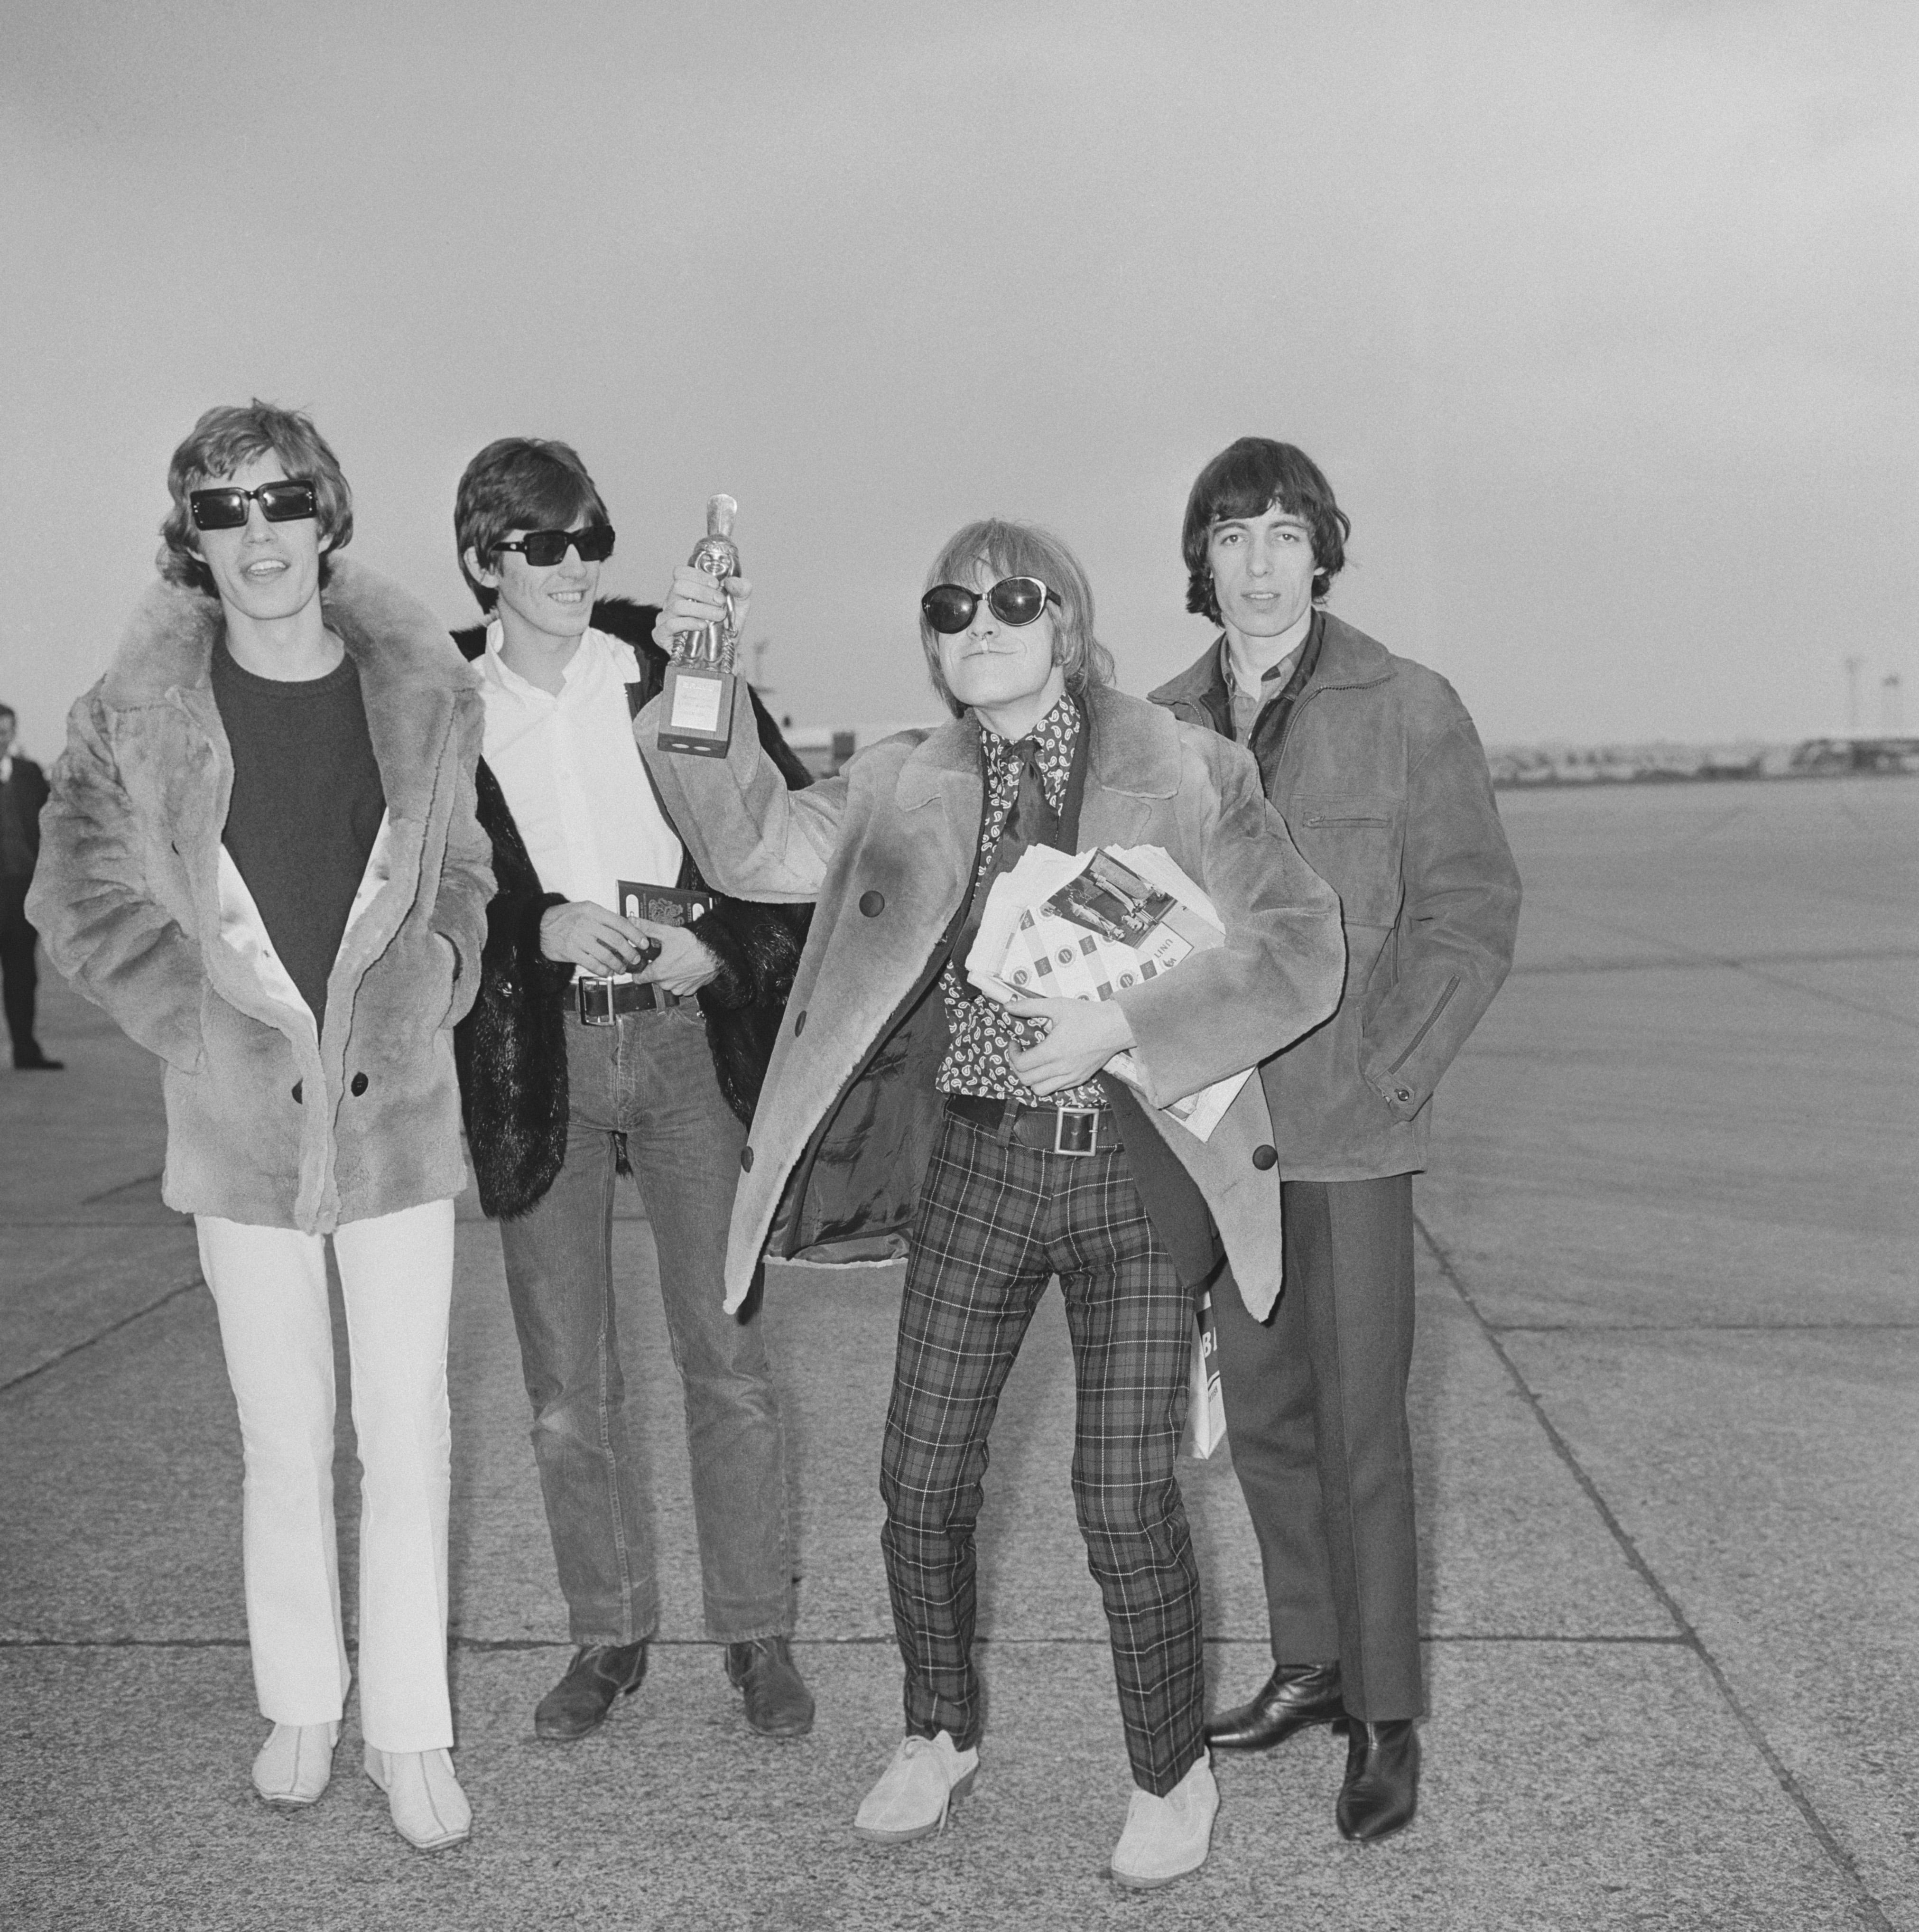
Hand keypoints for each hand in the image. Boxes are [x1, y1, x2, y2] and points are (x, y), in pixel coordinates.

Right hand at [539, 901, 653, 974]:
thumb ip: (603, 919)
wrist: (539, 925)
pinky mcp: (570, 951)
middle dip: (629, 952)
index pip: (620, 922)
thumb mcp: (584, 910)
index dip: (635, 934)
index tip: (643, 943)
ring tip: (621, 968)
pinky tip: (607, 972)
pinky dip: (603, 970)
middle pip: (616, 940)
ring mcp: (578, 938)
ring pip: (606, 954)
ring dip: (617, 964)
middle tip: (634, 959)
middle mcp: (586, 923)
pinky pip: (592, 964)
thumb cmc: (565, 918)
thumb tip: (626, 931)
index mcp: (592, 910)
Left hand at [629, 918, 721, 995]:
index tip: (641, 964)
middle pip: (654, 978)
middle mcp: (668, 983)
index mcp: (658, 972)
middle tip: (664, 956)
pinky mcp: (692, 989)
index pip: (638, 978)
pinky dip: (682, 978)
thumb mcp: (667, 933)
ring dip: (670, 974)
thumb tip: (634, 922)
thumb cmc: (694, 944)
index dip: (638, 970)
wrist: (716, 950)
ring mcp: (680, 987)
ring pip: (668, 983)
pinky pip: (681, 986)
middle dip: (657, 968)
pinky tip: (685, 967)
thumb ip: (647, 928)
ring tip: (676, 960)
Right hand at [653, 563, 752, 653]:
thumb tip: (731, 581)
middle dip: (703, 592)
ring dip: (701, 609)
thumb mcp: (740, 605)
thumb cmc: (726, 627)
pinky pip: (671, 625)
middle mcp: (672, 601)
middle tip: (720, 602)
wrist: (723, 655)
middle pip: (679, 586)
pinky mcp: (661, 634)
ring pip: (677, 606)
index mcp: (686, 590)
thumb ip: (741, 589)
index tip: (716, 584)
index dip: (698, 575)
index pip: (681, 572)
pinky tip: (703, 626)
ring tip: (718, 616)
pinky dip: (689, 624)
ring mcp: (665, 617)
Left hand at [1004, 995, 1135, 1095]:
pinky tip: (1049, 1068)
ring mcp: (1072, 1076)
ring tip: (1033, 1064)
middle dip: (1018, 1067)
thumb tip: (1008, 1005)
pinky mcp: (1080, 1079)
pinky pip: (1057, 1090)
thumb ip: (1029, 1006)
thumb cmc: (1088, 1015)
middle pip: (1026, 1080)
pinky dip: (1047, 1083)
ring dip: (1031, 1079)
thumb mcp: (1057, 1005)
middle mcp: (1061, 1068)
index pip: (1021, 1064)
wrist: (1116, 1026)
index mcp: (1053, 1051)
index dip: (1012, 1054)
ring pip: (1040, 1091)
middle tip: (1021, 1054)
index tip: (1014, 1043)